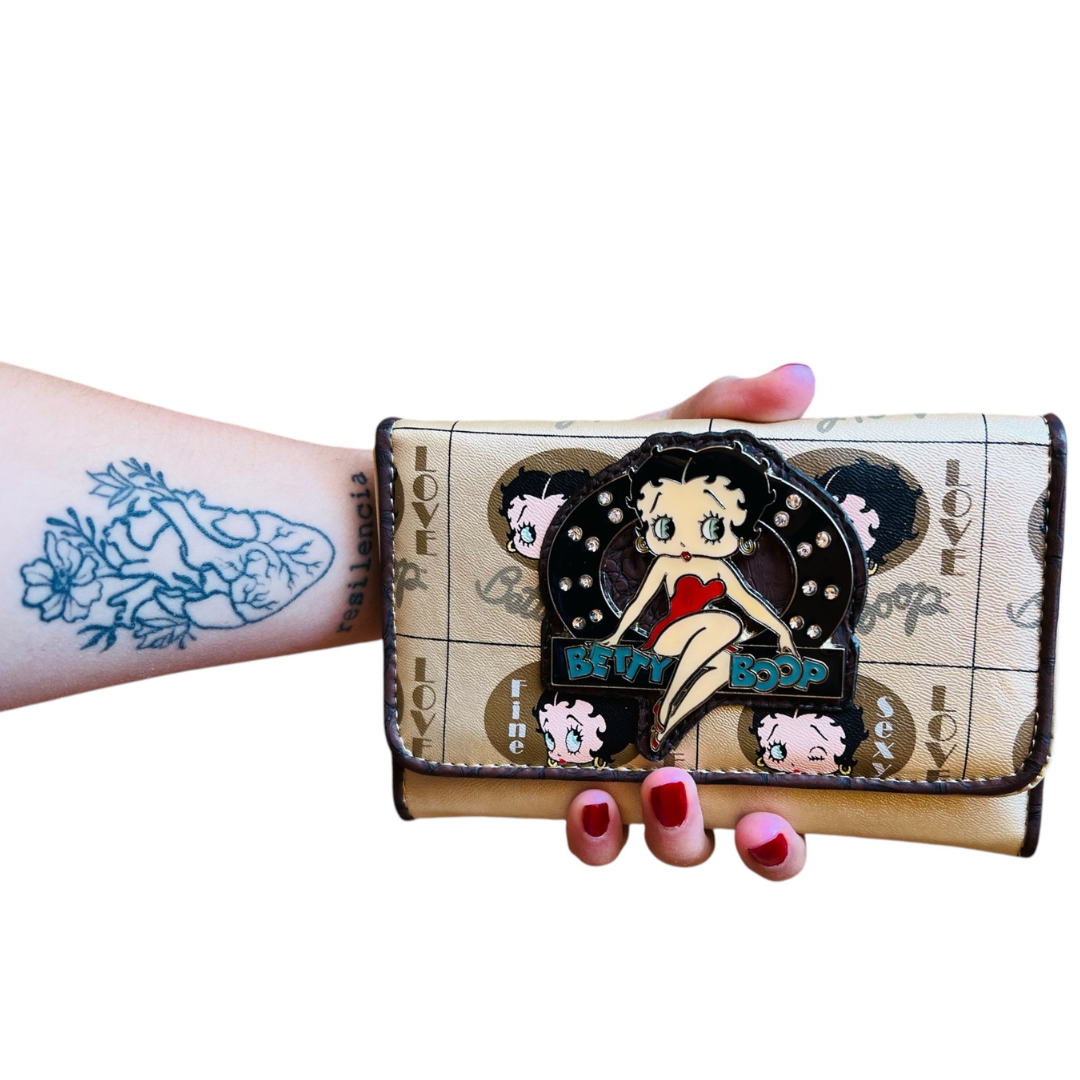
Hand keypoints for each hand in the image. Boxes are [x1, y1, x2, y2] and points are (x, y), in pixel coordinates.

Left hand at [566, 363, 814, 878]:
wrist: (459, 534)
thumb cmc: (579, 500)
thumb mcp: (653, 459)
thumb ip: (724, 414)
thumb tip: (803, 375)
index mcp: (730, 674)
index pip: (801, 761)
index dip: (822, 790)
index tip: (820, 779)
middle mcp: (685, 728)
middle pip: (750, 827)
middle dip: (770, 848)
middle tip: (760, 820)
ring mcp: (619, 752)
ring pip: (670, 839)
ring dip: (680, 839)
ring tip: (663, 791)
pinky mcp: (550, 758)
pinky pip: (582, 827)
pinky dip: (591, 832)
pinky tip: (582, 796)